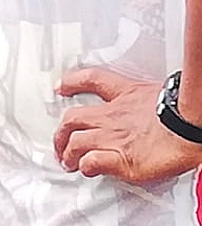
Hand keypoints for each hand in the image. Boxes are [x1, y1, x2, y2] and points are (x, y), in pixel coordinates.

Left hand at [54, 67, 201, 182]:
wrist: (192, 125)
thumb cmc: (185, 111)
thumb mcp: (163, 92)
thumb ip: (150, 96)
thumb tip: (159, 98)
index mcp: (126, 94)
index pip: (92, 80)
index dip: (72, 82)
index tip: (62, 87)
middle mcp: (113, 115)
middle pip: (73, 118)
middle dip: (61, 131)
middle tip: (59, 141)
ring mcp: (113, 137)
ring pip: (75, 143)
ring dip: (67, 154)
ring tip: (67, 162)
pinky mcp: (119, 159)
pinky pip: (91, 162)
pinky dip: (85, 166)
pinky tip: (87, 169)